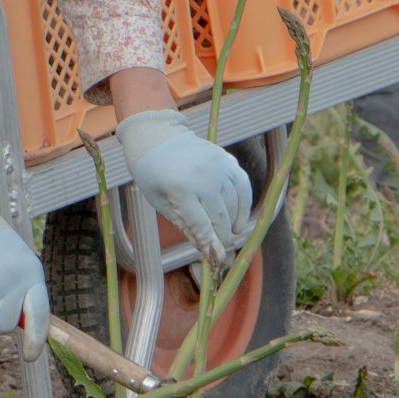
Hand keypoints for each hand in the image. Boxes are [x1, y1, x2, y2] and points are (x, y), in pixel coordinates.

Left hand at [116, 110, 252, 268]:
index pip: (202, 226)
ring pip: (234, 204)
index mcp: (180, 189)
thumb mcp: (160, 202)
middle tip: (224, 250)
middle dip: (223, 238)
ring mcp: (218, 167)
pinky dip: (244, 203)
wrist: (158, 137)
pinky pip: (243, 185)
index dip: (212, 246)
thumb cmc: (153, 174)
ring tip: (231, 234)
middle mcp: (203, 177)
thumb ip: (185, 224)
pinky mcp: (227, 160)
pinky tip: (239, 216)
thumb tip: (206, 249)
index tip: (218, 260)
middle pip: (220, 217)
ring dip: (234, 223)